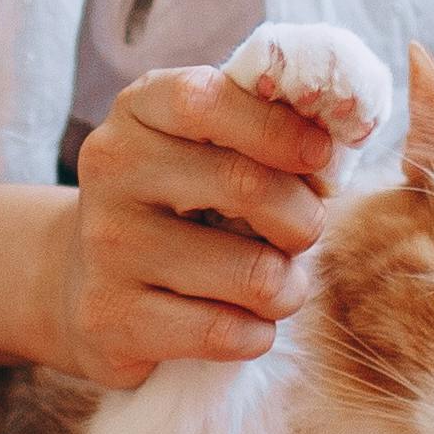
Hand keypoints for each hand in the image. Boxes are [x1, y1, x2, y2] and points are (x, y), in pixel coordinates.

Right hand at [42, 62, 340, 386]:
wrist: (89, 284)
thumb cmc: (182, 206)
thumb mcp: (210, 148)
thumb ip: (266, 130)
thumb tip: (344, 132)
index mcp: (139, 111)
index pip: (206, 100)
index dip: (277, 128)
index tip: (318, 156)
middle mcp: (112, 170)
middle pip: (246, 185)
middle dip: (302, 219)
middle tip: (303, 233)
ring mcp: (105, 246)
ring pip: (252, 273)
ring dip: (287, 287)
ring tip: (274, 285)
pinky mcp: (111, 319)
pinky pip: (226, 331)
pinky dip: (256, 333)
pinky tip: (241, 323)